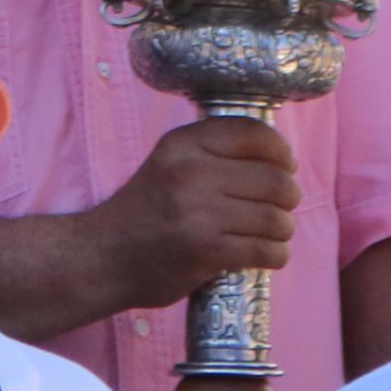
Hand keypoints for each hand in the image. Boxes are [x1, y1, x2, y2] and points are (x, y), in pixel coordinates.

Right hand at [96, 115, 299, 306]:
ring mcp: (198, 213)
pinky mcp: (205, 251)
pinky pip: (266, 250)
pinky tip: (265, 255)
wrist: (102, 256)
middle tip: (280, 208)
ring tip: (270, 234)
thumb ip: (213, 152)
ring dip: (283, 230)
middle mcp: (190, 172)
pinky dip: (275, 255)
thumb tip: (280, 159)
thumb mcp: (169, 163)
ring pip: (276, 218)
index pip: (254, 134)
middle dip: (288, 197)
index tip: (285, 167)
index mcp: (183, 144)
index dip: (281, 152)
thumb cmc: (145, 211)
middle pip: (274, 179)